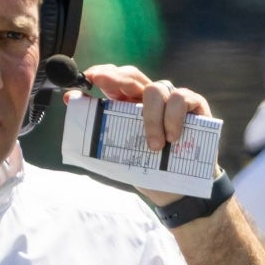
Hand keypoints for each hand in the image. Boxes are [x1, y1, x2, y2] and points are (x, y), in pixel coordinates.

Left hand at [68, 64, 219, 205]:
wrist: (178, 191)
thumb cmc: (146, 168)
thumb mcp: (117, 150)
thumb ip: (96, 126)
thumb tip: (69, 100)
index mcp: (130, 105)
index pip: (116, 79)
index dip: (103, 73)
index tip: (89, 78)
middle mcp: (150, 98)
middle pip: (133, 75)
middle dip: (116, 78)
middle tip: (102, 84)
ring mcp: (173, 100)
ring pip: (156, 89)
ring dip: (150, 118)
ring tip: (154, 146)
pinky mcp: (196, 105)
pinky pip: (181, 98)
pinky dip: (173, 118)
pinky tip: (172, 138)